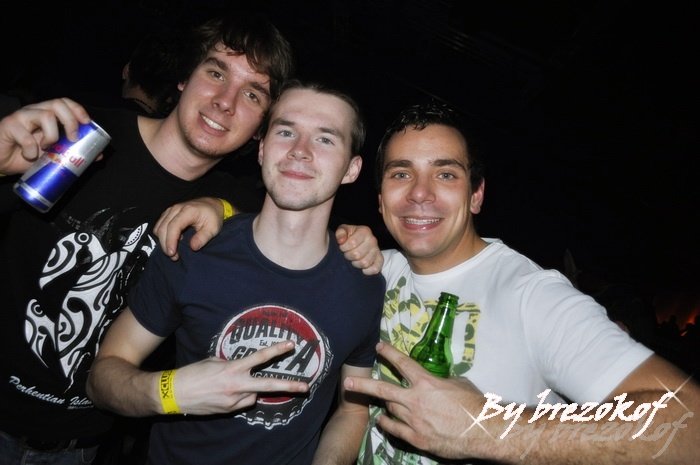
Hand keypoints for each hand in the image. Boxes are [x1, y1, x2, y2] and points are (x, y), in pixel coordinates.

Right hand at [0, 98, 90, 174]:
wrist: (1, 161)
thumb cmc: (26, 155)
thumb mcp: (52, 155)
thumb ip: (72, 152)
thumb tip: (98, 155)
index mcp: (46, 115)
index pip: (64, 102)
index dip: (77, 109)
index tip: (87, 123)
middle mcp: (34, 111)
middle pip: (57, 104)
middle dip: (71, 121)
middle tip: (73, 139)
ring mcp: (21, 117)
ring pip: (44, 115)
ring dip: (51, 135)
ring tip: (46, 148)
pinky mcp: (8, 126)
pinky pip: (25, 135)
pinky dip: (31, 149)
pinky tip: (29, 155)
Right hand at [154, 197, 223, 259]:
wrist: (211, 206)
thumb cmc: (213, 216)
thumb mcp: (213, 228)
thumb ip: (203, 237)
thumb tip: (192, 247)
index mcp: (188, 211)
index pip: (174, 226)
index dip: (171, 241)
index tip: (172, 253)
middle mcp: (176, 209)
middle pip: (163, 228)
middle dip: (166, 244)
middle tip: (174, 257)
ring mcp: (170, 210)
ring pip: (158, 228)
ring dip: (163, 241)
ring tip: (174, 252)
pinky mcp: (168, 214)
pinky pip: (159, 226)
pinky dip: (163, 236)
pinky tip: (173, 242)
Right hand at [175, 341, 308, 414]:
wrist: (174, 394)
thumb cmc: (193, 373)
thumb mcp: (214, 361)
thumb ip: (232, 363)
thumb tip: (242, 367)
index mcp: (233, 368)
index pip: (260, 358)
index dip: (277, 350)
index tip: (291, 345)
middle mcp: (236, 385)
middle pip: (268, 385)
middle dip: (289, 385)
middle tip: (305, 386)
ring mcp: (233, 400)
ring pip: (254, 395)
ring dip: (250, 389)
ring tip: (229, 385)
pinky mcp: (228, 410)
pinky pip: (243, 402)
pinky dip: (240, 397)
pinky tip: (225, 394)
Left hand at [335, 224, 382, 274]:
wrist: (360, 242)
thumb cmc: (350, 236)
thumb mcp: (343, 231)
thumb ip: (340, 233)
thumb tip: (341, 241)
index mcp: (364, 231)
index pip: (352, 243)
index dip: (344, 247)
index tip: (342, 247)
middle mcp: (373, 240)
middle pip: (357, 254)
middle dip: (349, 256)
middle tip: (347, 254)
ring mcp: (377, 250)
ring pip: (365, 263)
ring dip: (356, 263)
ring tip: (354, 259)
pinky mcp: (380, 260)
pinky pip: (375, 269)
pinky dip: (367, 270)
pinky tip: (362, 267)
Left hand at [343, 342, 488, 459]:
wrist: (483, 430)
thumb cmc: (474, 404)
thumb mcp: (459, 384)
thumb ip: (442, 381)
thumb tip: (437, 382)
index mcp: (427, 382)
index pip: (402, 363)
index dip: (389, 353)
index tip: (378, 346)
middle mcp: (415, 399)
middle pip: (383, 389)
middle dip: (364, 384)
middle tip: (348, 382)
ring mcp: (414, 420)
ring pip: (389, 408)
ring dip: (385, 404)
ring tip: (378, 401)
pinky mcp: (416, 438)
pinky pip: (394, 429)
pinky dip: (387, 423)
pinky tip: (382, 420)